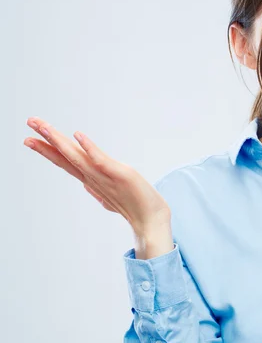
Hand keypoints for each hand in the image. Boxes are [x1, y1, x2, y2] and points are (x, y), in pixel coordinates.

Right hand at [24, 116, 170, 234]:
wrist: (151, 220)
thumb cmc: (134, 205)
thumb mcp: (110, 194)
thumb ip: (96, 187)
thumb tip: (86, 184)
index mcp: (90, 179)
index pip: (65, 161)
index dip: (47, 150)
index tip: (29, 138)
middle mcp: (93, 177)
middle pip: (66, 156)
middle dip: (46, 140)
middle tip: (29, 122)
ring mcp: (105, 176)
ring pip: (77, 156)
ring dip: (60, 141)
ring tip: (46, 127)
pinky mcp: (119, 174)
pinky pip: (101, 160)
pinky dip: (89, 148)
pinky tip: (77, 135)